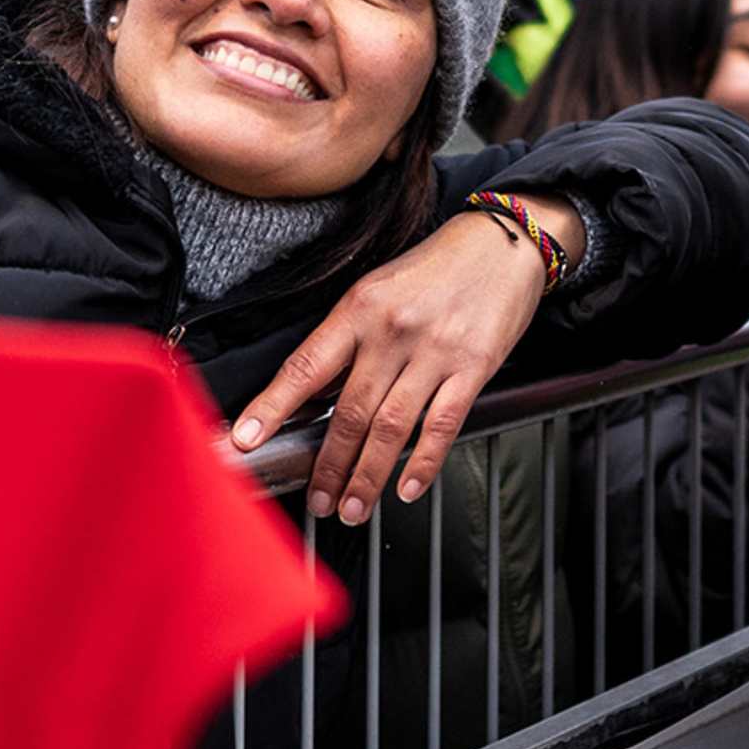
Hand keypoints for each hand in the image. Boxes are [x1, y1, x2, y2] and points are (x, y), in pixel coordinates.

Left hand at [230, 197, 584, 523]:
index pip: (306, 366)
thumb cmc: (439, 267)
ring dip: (368, 475)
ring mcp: (435, 351)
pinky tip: (407, 486)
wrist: (503, 242)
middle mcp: (393, 331)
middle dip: (328, 465)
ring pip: (391, 427)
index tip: (245, 440)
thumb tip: (316, 395)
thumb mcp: (379, 288)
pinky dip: (423, 462)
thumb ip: (350, 339)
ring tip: (353, 506)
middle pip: (349, 411)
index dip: (272, 407)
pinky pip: (442, 424)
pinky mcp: (474, 366)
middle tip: (316, 499)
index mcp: (360, 308)